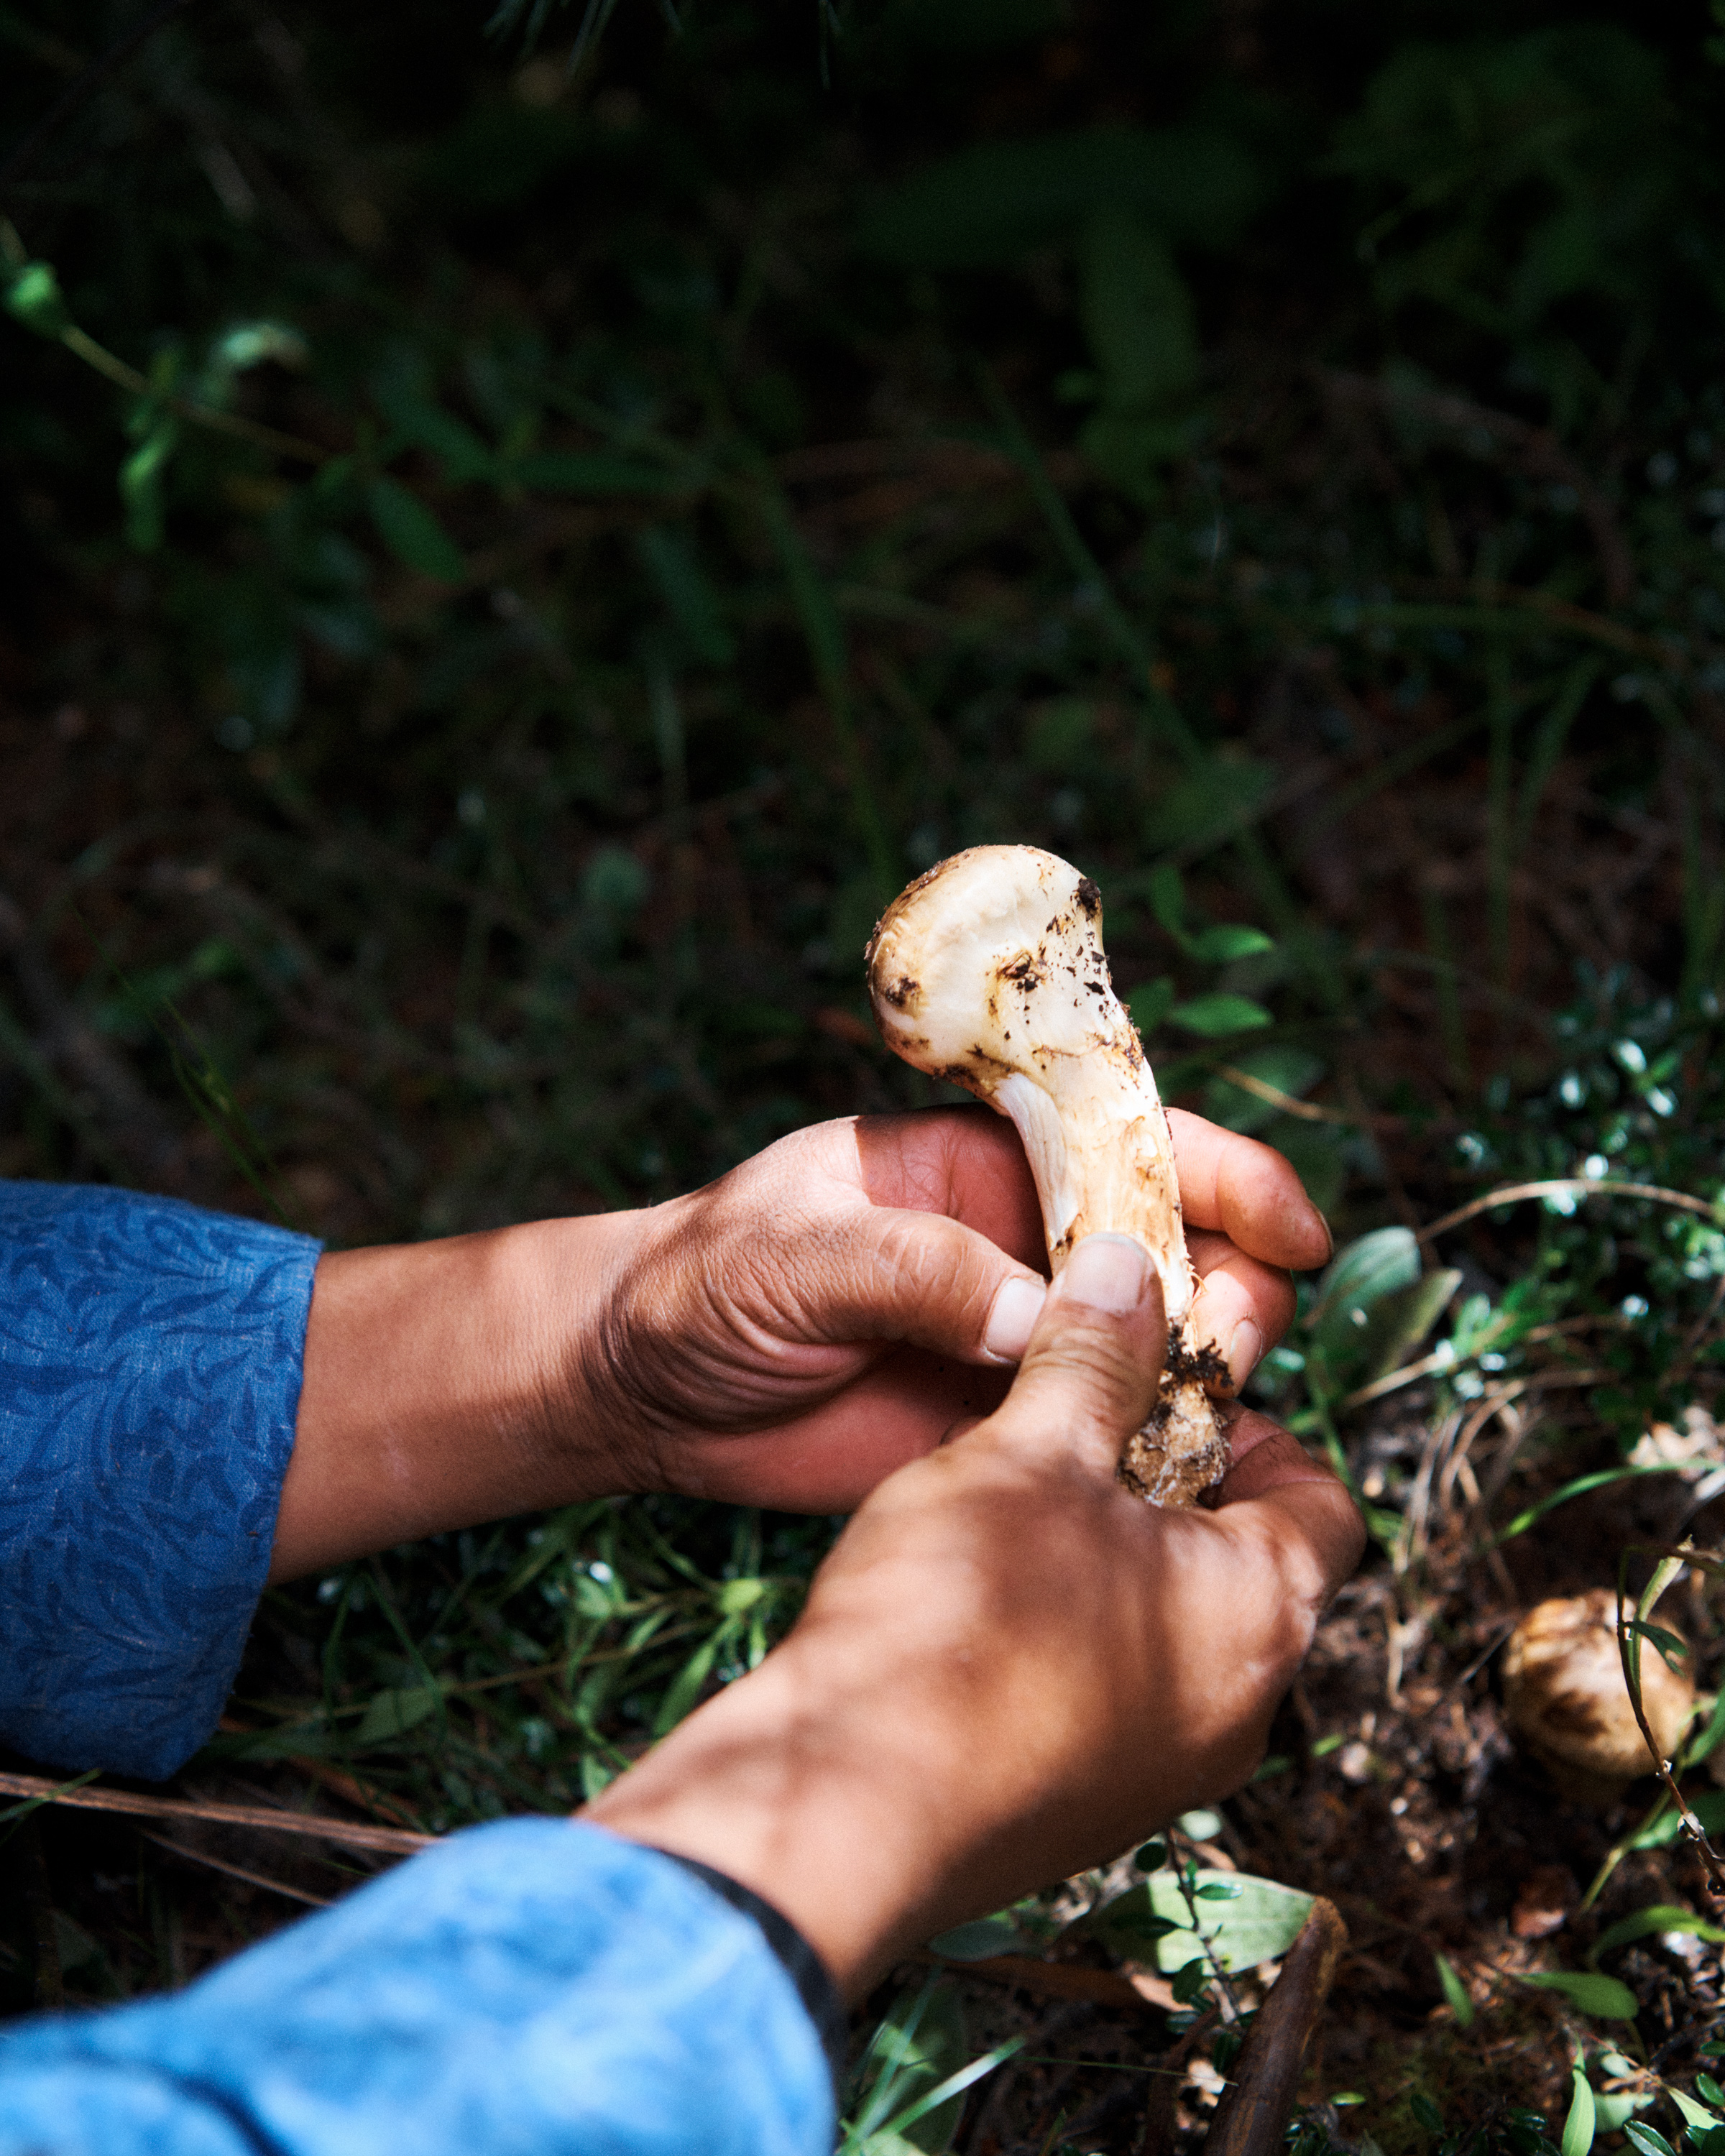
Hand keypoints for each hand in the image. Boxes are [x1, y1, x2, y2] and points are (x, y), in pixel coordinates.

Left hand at [573, 1104, 1329, 1509]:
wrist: (634, 1390)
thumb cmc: (699, 1285)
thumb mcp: (792, 1256)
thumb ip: (910, 1270)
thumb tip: (1032, 1315)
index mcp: (975, 1163)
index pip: (1124, 1143)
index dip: (1221, 1173)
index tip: (1291, 1225)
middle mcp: (1014, 1246)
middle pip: (1169, 1249)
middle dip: (1228, 1283)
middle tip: (1233, 1335)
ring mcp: (1013, 1341)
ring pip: (1151, 1349)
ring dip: (1201, 1375)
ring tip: (1204, 1410)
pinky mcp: (996, 1429)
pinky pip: (1101, 1436)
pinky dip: (1152, 1459)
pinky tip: (1180, 1488)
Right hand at [586, 1232, 1364, 1996]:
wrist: (840, 1809)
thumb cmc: (951, 1626)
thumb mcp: (1027, 1450)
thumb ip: (1093, 1357)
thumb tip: (1127, 1270)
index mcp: (1262, 1613)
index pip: (1326, 1499)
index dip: (1255, 1424)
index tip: (1168, 1388)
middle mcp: (1235, 1711)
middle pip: (1244, 1565)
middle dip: (1166, 1483)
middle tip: (1079, 1430)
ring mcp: (1157, 1775)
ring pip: (1167, 1633)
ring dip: (1107, 1557)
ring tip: (1012, 1503)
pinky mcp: (1078, 1810)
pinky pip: (1102, 1698)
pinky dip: (1062, 1634)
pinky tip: (972, 1595)